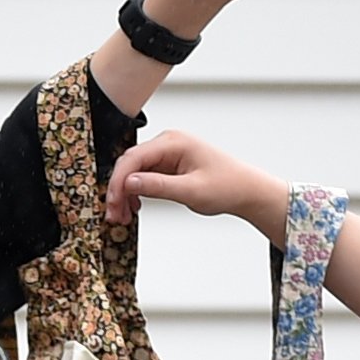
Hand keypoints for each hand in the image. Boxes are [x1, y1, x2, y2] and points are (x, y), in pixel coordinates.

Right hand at [104, 128, 294, 234]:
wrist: (247, 191)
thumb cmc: (228, 186)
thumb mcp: (191, 191)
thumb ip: (158, 186)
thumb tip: (129, 183)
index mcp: (174, 142)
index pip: (134, 158)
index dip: (119, 181)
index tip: (112, 203)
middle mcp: (168, 143)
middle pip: (130, 164)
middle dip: (119, 190)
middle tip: (114, 214)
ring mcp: (168, 153)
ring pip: (135, 171)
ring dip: (125, 193)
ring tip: (123, 216)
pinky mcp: (169, 165)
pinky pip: (144, 176)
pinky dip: (136, 192)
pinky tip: (134, 208)